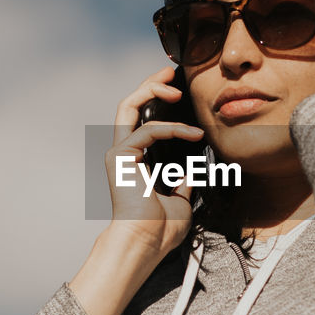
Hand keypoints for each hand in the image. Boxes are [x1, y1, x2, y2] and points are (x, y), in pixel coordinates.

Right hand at [105, 65, 203, 256]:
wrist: (147, 243)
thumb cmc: (160, 229)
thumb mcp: (181, 199)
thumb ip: (184, 180)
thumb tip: (195, 169)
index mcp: (135, 161)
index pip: (143, 120)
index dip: (157, 101)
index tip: (178, 91)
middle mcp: (123, 153)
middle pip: (129, 105)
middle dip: (150, 84)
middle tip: (171, 72)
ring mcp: (119, 153)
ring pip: (128, 106)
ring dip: (153, 91)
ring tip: (177, 87)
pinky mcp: (120, 156)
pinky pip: (148, 130)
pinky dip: (172, 128)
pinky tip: (194, 133)